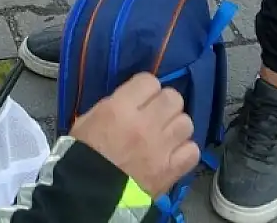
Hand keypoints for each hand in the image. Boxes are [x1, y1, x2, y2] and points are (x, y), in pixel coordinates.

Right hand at [69, 74, 200, 197]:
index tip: (142, 97)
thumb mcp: (87, 120)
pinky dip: (185, 151)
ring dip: (176, 127)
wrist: (88, 195)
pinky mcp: (171, 170)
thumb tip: (132, 99)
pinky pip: (193, 151)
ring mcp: (161, 147)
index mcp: (120, 109)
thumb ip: (113, 105)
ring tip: (165, 136)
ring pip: (186, 123)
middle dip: (165, 105)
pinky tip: (173, 153)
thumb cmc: (83, 156)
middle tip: (156, 115)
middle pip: (173, 98)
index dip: (146, 89)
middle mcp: (145, 124)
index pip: (149, 81)